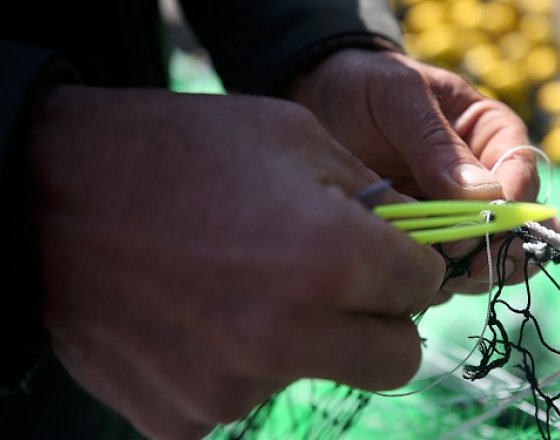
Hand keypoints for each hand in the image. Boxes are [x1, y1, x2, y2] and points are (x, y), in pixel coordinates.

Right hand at [32, 86, 444, 438]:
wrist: (44, 197)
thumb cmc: (176, 151)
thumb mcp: (292, 135)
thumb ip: (372, 194)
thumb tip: (414, 241)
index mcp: (328, 259)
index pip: (423, 288)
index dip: (410, 263)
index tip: (388, 254)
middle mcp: (288, 337)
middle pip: (396, 359)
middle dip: (383, 321)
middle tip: (343, 286)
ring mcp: (233, 388)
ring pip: (318, 373)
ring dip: (302, 338)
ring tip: (240, 283)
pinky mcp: (184, 418)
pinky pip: (247, 395)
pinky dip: (237, 363)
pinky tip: (198, 315)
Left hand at [289, 49, 559, 296]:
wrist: (316, 106)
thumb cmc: (364, 88)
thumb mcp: (398, 97)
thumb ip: (435, 141)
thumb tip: (482, 196)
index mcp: (494, 137)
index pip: (523, 179)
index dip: (508, 212)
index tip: (477, 230)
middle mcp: (487, 182)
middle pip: (520, 231)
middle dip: (499, 253)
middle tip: (463, 267)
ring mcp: (459, 219)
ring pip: (491, 262)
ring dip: (468, 276)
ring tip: (429, 275)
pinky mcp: (430, 245)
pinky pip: (449, 277)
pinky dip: (436, 285)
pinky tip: (408, 280)